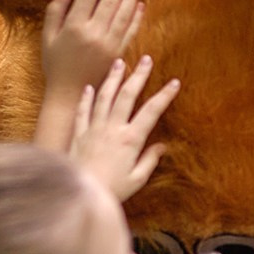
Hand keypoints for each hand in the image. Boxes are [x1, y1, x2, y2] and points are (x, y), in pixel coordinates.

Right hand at [41, 0, 142, 99]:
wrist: (70, 95)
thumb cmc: (55, 65)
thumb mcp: (48, 37)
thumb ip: (55, 11)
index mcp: (74, 27)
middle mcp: (93, 34)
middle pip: (110, 0)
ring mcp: (108, 45)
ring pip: (123, 14)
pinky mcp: (119, 55)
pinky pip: (130, 32)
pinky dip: (136, 17)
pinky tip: (140, 4)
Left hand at [69, 55, 178, 200]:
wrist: (80, 193)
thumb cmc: (112, 191)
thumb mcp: (137, 179)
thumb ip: (149, 160)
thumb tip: (162, 146)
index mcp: (130, 140)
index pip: (151, 111)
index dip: (164, 95)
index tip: (174, 82)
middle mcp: (112, 129)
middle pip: (127, 95)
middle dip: (138, 75)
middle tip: (146, 60)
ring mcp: (93, 129)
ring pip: (104, 97)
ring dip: (113, 78)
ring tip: (119, 62)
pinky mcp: (78, 134)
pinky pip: (82, 110)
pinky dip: (86, 97)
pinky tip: (89, 87)